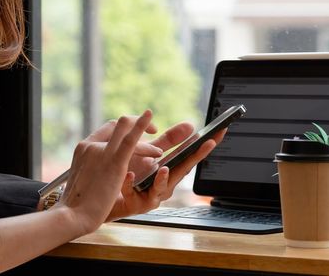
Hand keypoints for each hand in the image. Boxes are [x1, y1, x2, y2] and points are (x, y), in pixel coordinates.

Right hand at [57, 110, 156, 234]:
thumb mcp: (81, 178)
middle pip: (118, 125)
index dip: (124, 128)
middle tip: (152, 131)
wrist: (73, 215)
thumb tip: (97, 171)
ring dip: (145, 137)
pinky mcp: (115, 162)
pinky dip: (141, 126)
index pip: (107, 129)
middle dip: (138, 124)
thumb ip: (90, 168)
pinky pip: (130, 139)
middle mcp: (91, 145)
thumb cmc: (76, 205)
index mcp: (84, 148)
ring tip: (158, 152)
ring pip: (126, 130)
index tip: (136, 134)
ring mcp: (102, 152)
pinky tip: (149, 115)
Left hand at [105, 122, 226, 220]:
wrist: (108, 197)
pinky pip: (133, 194)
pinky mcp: (134, 203)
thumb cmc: (132, 175)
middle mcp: (164, 184)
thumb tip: (191, 125)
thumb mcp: (152, 155)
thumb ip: (170, 141)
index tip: (219, 132)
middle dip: (195, 157)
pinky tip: (130, 176)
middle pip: (182, 171)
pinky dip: (132, 185)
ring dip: (163, 179)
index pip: (191, 156)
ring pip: (160, 189)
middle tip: (208, 143)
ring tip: (164, 168)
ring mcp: (151, 195)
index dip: (205, 146)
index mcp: (170, 171)